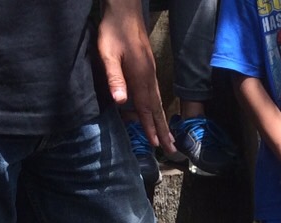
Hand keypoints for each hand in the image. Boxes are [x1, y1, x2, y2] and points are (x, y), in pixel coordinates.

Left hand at [100, 0, 174, 154]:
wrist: (125, 11)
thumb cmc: (113, 31)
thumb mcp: (108, 54)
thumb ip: (114, 77)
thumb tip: (121, 102)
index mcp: (141, 77)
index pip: (147, 109)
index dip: (151, 128)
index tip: (158, 145)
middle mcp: (149, 78)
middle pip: (157, 110)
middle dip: (164, 131)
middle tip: (172, 150)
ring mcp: (151, 74)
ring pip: (158, 103)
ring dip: (163, 122)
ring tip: (169, 138)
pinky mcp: (148, 69)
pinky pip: (155, 95)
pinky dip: (158, 109)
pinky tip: (157, 114)